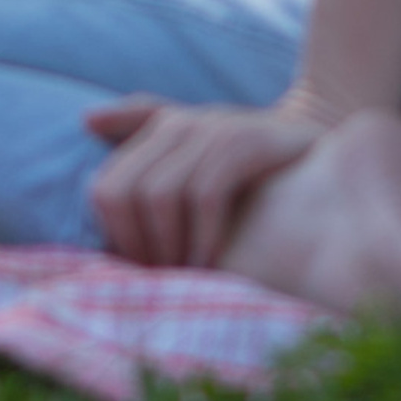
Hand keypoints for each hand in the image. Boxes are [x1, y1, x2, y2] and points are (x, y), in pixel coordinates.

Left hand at [86, 89, 337, 267]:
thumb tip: (86, 119)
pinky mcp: (246, 141)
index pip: (105, 187)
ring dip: (170, 247)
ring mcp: (210, 129)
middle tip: (161, 282)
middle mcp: (177, 125)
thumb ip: (142, 127)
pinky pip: (206, 194)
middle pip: (126, 192)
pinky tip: (210, 264)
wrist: (315, 135)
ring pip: (161, 194)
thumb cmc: (247, 156)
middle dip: (137, 245)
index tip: (137, 272)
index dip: (114, 236)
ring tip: (186, 279)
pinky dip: (203, 236)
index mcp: (157, 129)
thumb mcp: (194, 145)